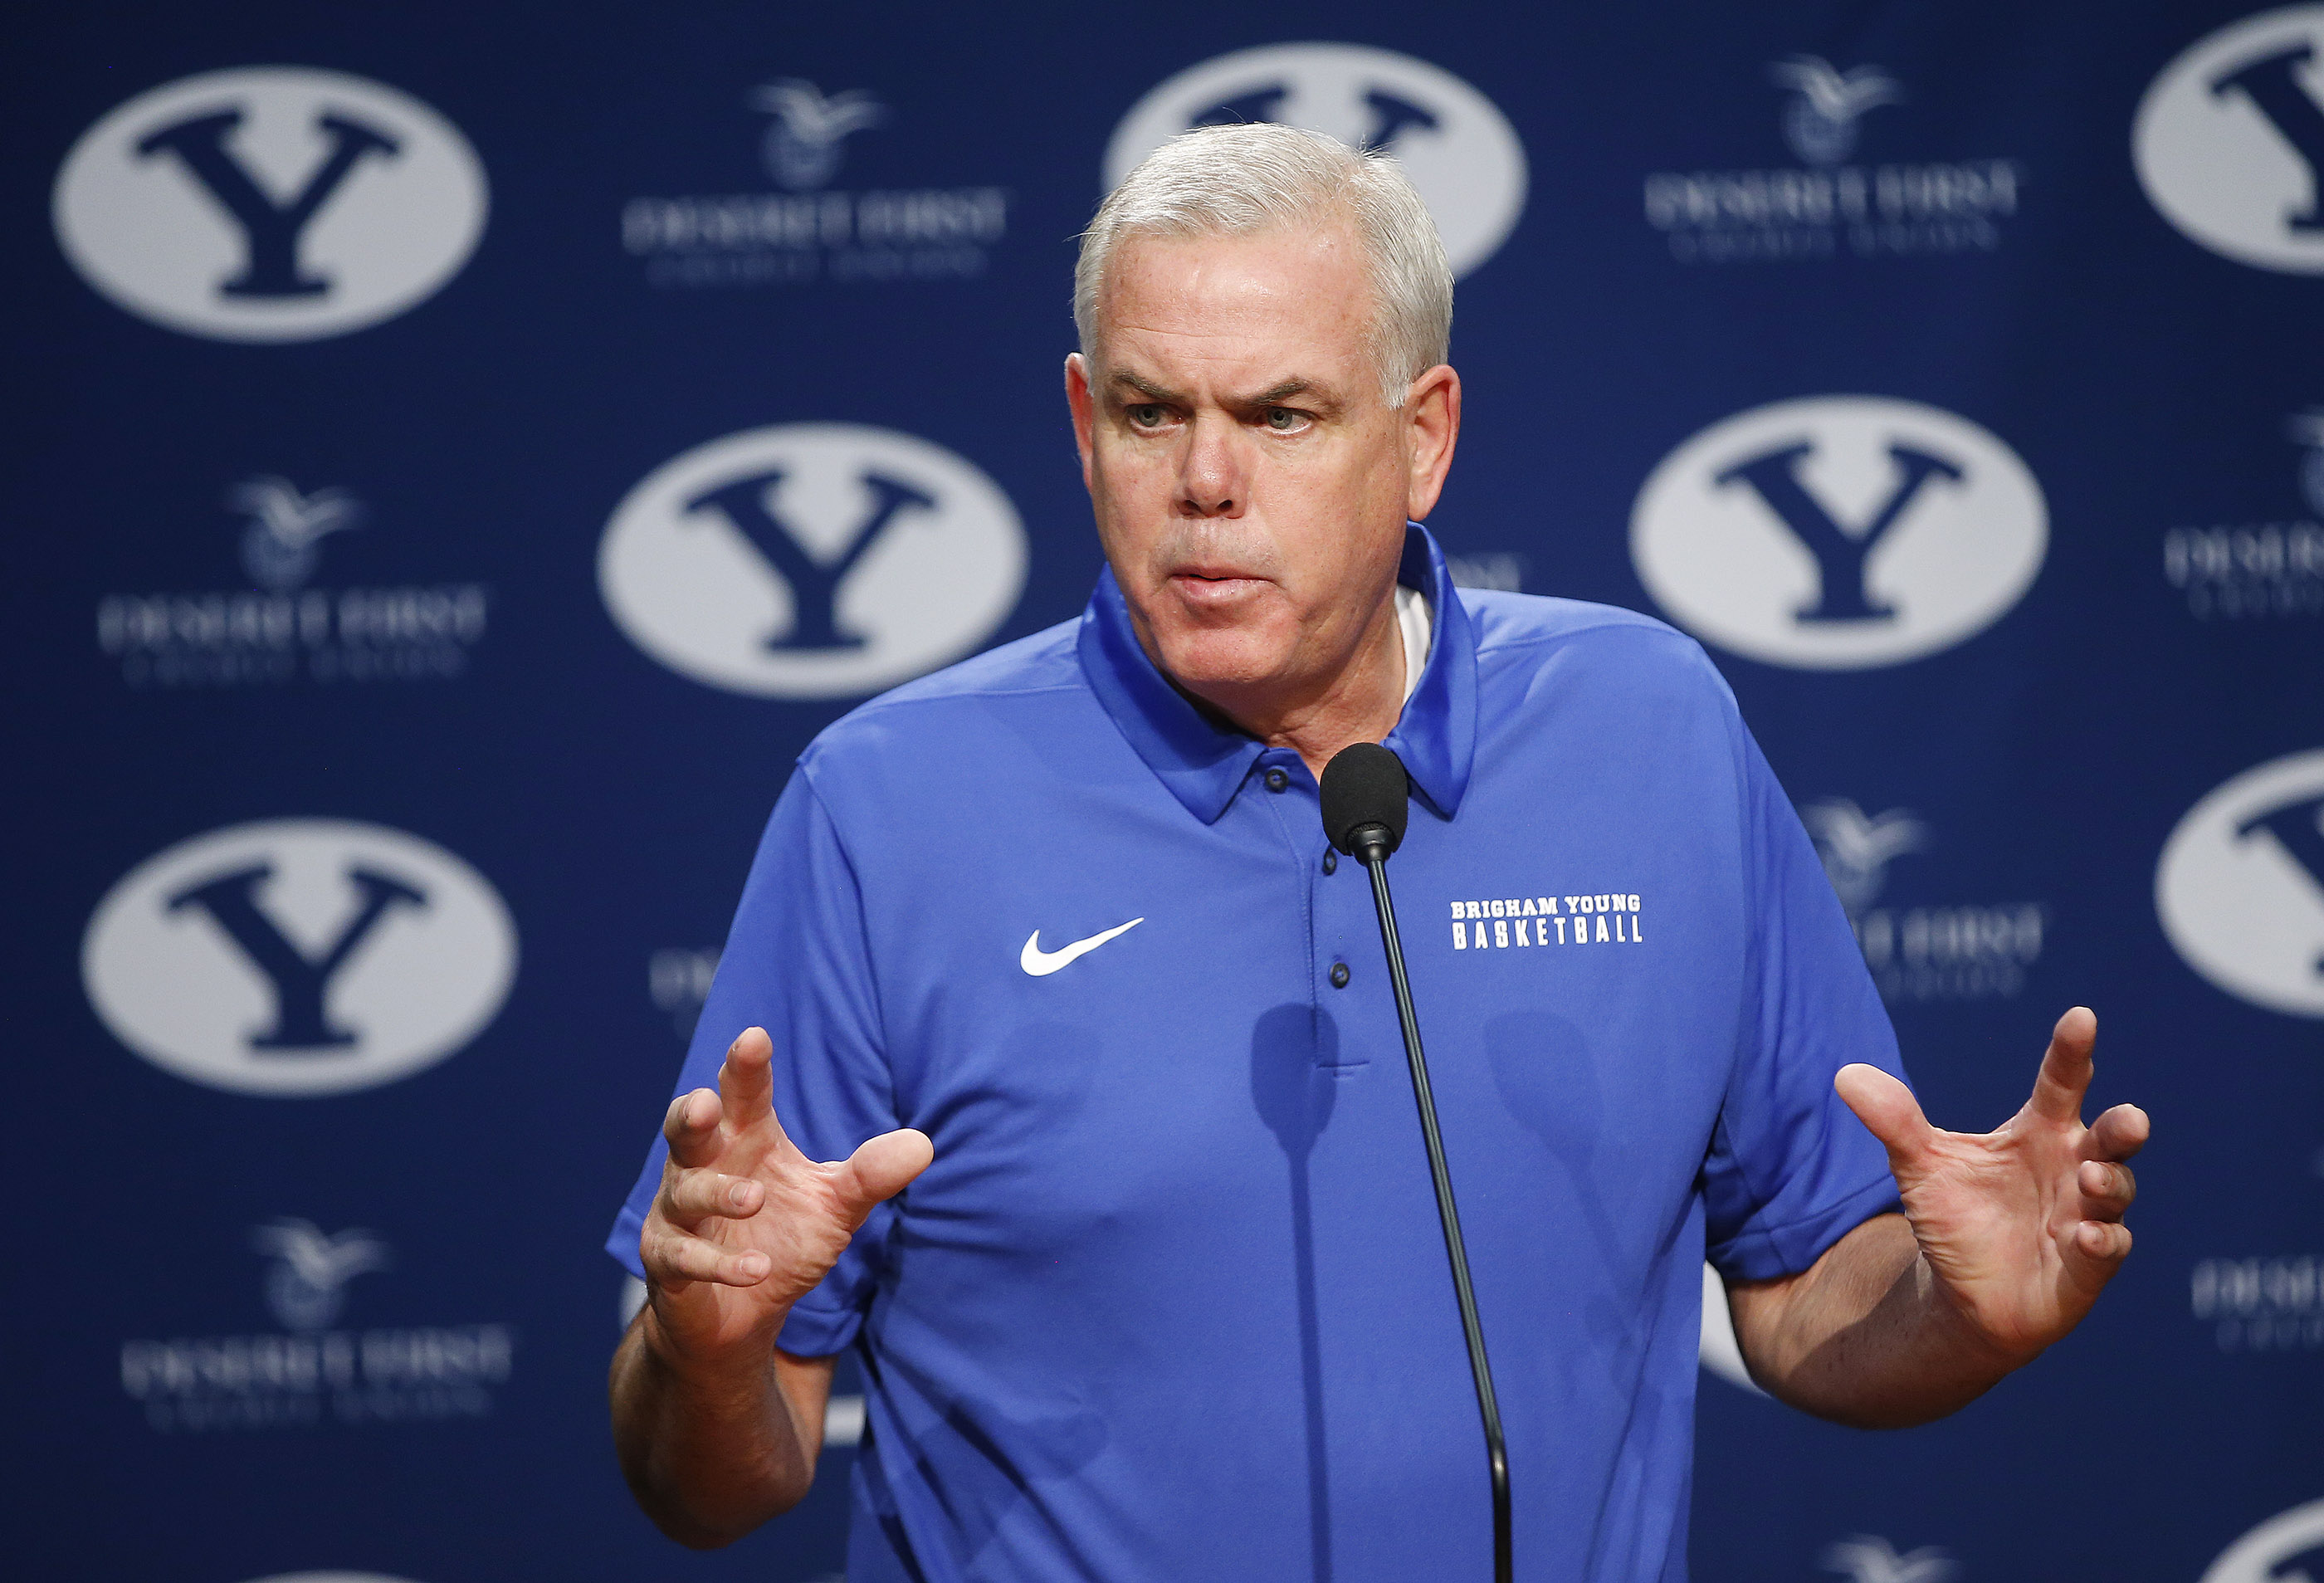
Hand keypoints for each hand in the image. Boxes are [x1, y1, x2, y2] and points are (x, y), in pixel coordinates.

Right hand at [638, 1026, 931, 1360]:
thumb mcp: (834, 1206)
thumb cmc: (783, 1240)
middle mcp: (703, 1167)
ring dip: (718, 1194)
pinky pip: (685, 1258)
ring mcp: (678, 1215)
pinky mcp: (668, 1263)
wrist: (742, 1316)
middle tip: (707, 1105)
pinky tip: (759, 1269)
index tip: (755, 1038)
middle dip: (691, 1115)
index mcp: (745, 1140)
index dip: (745, 1068)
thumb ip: (869, 1175)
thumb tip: (923, 1145)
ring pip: (685, 1193)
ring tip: (755, 1199)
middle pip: (686, 1130)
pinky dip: (720, 1263)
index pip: (743, 1096)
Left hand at [1835, 1006, 2148, 1365]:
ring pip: (2115, 1190)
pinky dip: (2102, 1242)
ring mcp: (2087, 1215)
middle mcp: (2072, 1167)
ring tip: (2089, 1175)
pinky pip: (2107, 1249)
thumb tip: (1846, 1074)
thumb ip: (1895, 1122)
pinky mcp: (2089, 1265)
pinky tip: (2087, 1236)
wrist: (1963, 1293)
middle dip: (2124, 1126)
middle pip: (2110, 1138)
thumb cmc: (1956, 1219)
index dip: (2072, 1052)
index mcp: (2038, 1133)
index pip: (2061, 1084)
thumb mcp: (1921, 1168)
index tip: (2081, 1017)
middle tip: (2131, 1116)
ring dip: (2110, 1182)